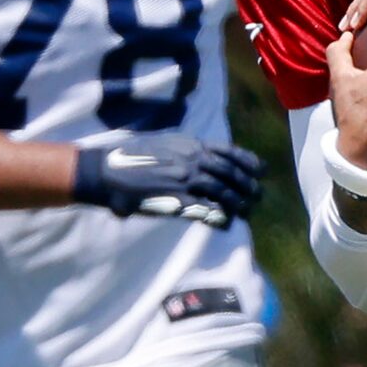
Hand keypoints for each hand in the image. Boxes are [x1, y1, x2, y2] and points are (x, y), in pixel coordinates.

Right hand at [73, 134, 263, 227]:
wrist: (105, 170)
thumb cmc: (130, 158)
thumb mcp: (161, 144)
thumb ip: (184, 150)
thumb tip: (202, 154)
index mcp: (188, 145)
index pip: (228, 151)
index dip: (247, 161)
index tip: (261, 169)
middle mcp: (190, 160)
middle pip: (230, 173)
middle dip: (247, 185)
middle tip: (257, 195)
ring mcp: (184, 180)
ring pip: (224, 192)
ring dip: (238, 202)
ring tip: (246, 211)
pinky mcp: (176, 199)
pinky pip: (207, 209)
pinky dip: (220, 216)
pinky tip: (226, 222)